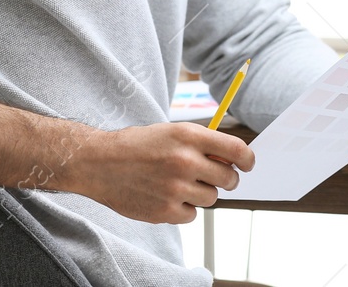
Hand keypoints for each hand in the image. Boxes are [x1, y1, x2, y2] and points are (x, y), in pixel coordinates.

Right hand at [70, 121, 254, 223]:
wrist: (100, 163)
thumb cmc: (138, 145)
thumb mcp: (172, 132)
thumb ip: (202, 143)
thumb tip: (232, 158)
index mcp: (189, 136)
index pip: (237, 150)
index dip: (248, 160)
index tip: (247, 165)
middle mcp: (185, 161)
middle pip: (229, 179)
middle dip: (226, 179)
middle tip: (212, 177)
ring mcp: (175, 188)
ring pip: (212, 198)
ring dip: (202, 194)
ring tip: (180, 184)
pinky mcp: (165, 211)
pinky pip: (192, 215)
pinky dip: (184, 209)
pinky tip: (167, 197)